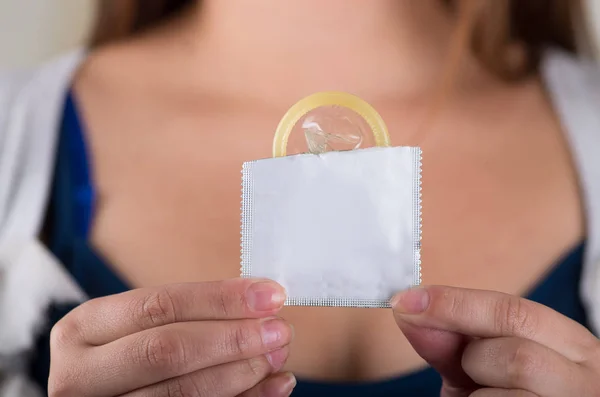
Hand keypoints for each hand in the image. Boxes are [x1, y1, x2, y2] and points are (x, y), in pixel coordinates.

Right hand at [48, 278, 295, 396]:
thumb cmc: (124, 355)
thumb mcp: (135, 328)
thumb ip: (187, 315)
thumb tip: (260, 302)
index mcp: (83, 328)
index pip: (160, 305)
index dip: (220, 299)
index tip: (270, 295)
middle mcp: (80, 374)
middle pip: (168, 349)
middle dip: (233, 338)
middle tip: (279, 331)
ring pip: (182, 392)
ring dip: (242, 373)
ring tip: (278, 356)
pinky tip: (272, 388)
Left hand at [391, 286, 599, 396]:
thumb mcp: (481, 369)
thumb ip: (451, 342)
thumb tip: (408, 308)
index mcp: (573, 347)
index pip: (515, 311)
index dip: (455, 304)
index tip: (406, 302)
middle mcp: (587, 378)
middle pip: (517, 353)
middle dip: (474, 359)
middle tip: (464, 370)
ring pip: (515, 386)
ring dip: (480, 392)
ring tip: (485, 395)